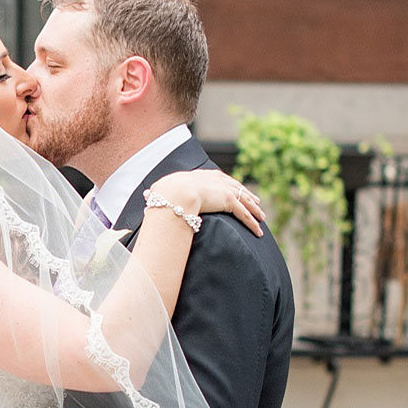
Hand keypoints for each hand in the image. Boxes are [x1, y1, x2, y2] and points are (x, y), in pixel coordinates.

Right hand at [150, 168, 265, 233]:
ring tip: (262, 217)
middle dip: (247, 195)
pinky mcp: (230, 202)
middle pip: (237, 188)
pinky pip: (245, 215)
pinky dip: (253, 223)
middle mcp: (217, 180)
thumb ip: (157, 193)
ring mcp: (225, 190)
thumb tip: (145, 195)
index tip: (235, 189)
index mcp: (202, 176)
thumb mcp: (161, 190)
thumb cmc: (166, 192)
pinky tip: (259, 231)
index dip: (229, 185)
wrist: (176, 193)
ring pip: (245, 201)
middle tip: (256, 201)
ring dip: (254, 210)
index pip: (220, 180)